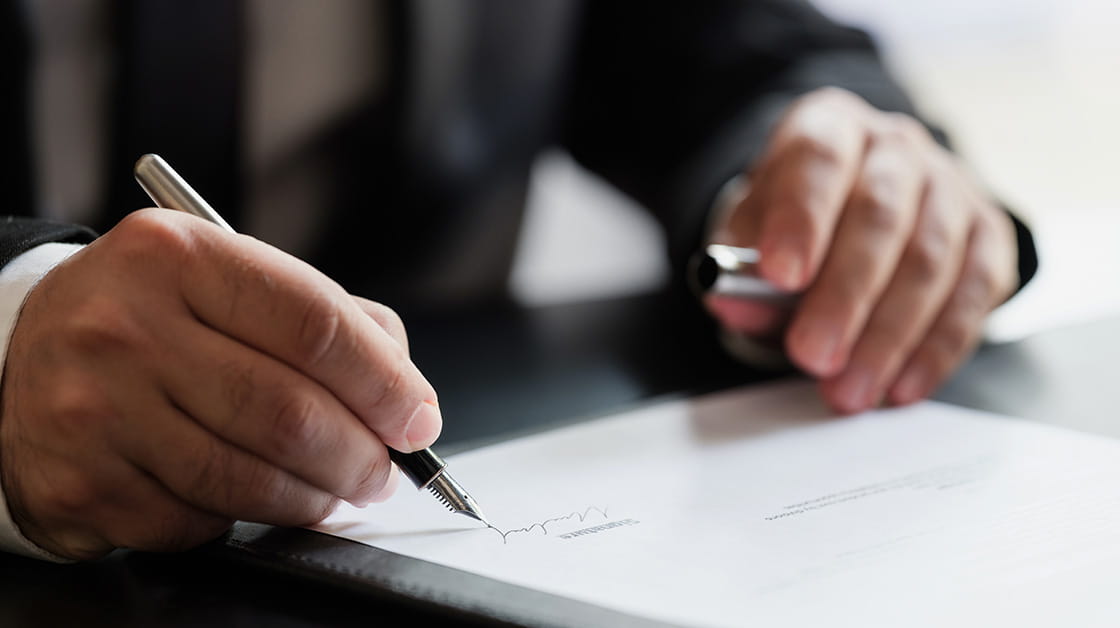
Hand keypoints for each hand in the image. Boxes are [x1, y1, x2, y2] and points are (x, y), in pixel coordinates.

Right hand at [0, 209, 440, 558]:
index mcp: (178, 256)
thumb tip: (404, 393)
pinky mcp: (82, 483)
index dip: (385, 382)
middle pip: (289, 412)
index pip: (315, 324)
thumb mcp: (224, 280)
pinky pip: (201, 520)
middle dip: (361, 456)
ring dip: (316, 498)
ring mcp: (95, 409)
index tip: (418, 419)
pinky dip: (245, 519)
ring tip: (338, 491)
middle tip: (384, 471)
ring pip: (250, 478)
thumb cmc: (150, 318)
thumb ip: (325, 319)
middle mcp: (125, 327)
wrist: (20, 359)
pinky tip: (252, 497)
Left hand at [705, 88, 1017, 413]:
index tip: (778, 275)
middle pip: (880, 215)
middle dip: (844, 295)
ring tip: (849, 390)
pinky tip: (901, 386)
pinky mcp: (988, 235)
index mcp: (829, 126)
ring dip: (888, 336)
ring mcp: (950, 186)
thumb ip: (740, 269)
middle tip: (812, 356)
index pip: (819, 159)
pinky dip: (936, 348)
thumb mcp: (753, 233)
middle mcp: (895, 148)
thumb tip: (734, 306)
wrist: (853, 205)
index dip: (801, 218)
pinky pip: (972, 295)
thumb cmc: (797, 222)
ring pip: (930, 259)